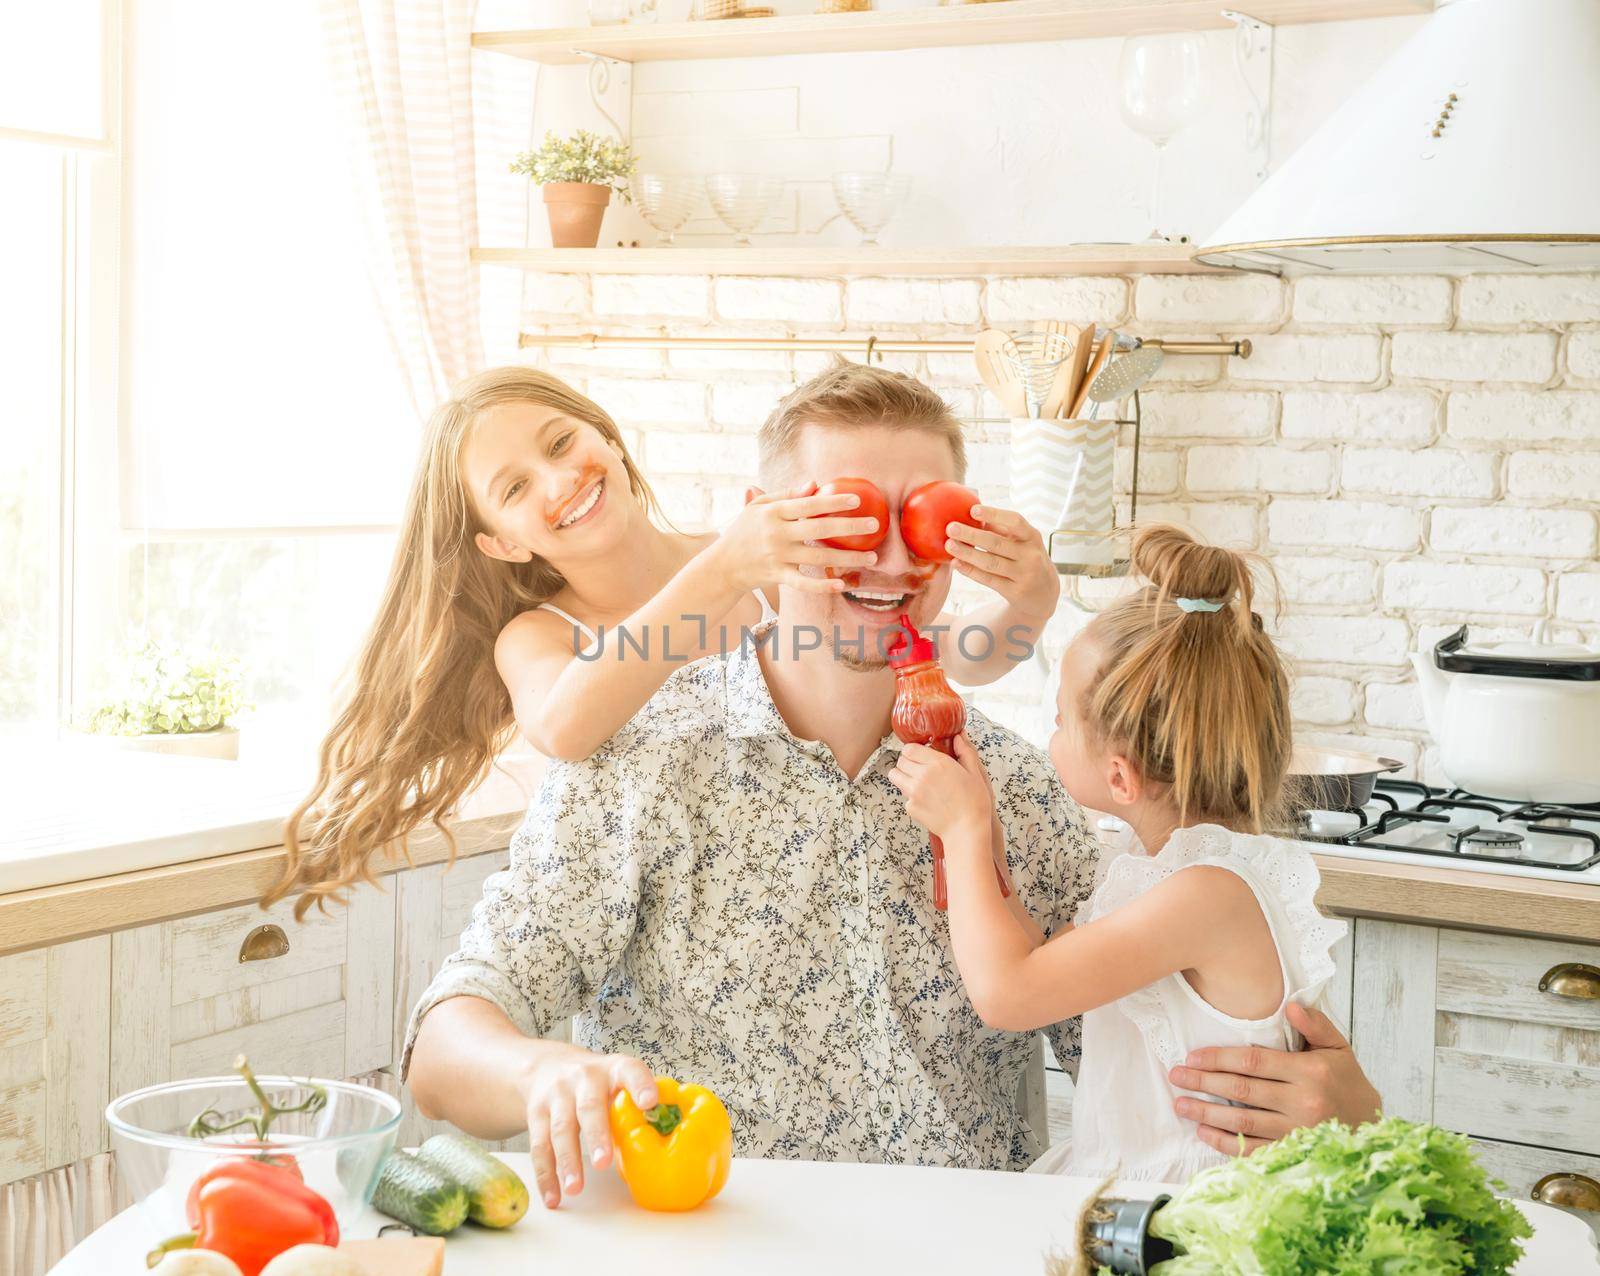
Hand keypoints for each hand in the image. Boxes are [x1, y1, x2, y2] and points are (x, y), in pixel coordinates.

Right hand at [516, 1043, 659, 1207]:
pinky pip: (540, 1146)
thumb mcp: (620, 1080)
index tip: (651, 1102)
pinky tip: (554, 1196)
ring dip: (567, 1161)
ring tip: (576, 1188)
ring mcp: (557, 1095)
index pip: (631, 1072)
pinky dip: (546, 1174)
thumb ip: (638, 1106)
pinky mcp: (536, 1113)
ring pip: (561, 1129)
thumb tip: (667, 1145)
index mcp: (615, 1070)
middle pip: (589, 1107)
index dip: (641, 1085)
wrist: (548, 1066)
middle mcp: (584, 1078)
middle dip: (596, 1135)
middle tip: (604, 1162)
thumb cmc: (599, 1083)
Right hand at [712, 483, 881, 594]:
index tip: (857, 500)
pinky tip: (842, 584)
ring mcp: (778, 557)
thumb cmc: (744, 531)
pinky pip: (804, 583)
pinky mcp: (778, 576)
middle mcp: (777, 534)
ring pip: (818, 557)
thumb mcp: (759, 506)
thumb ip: (786, 494)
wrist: (722, 565)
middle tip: (874, 525)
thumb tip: (814, 483)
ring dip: (847, 558)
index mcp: (773, 512)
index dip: (833, 501)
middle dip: (850, 527)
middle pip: (819, 529)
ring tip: (872, 556)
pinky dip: (822, 585)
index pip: (809, 504)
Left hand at [887, 733, 993, 845]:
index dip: (914, 750)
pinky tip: (927, 801)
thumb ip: (965, 751)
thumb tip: (959, 735)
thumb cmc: (975, 802)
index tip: (921, 755)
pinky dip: (911, 797)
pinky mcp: (911, 807)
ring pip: (895, 776)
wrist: (967, 831)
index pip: (909, 748)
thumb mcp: (975, 773)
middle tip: (919, 768)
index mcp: (937, 763)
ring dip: (903, 776)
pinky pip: (904, 796)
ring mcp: (914, 792)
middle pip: (900, 761)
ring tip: (919, 783)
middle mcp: (922, 775)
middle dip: (908, 762)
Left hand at [945, 505, 1059, 619]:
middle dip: (971, 535)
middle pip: (997, 543)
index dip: (994, 514)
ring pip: (991, 563)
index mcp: (1032, 536)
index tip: (972, 510)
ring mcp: (1024, 574)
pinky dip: (971, 571)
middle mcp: (1030, 555)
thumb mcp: (1021, 542)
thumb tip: (970, 512)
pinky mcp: (1015, 592)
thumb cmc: (1025, 558)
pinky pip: (989, 580)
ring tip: (949, 545)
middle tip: (950, 528)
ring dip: (968, 554)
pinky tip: (956, 564)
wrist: (1044, 593)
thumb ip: (1000, 530)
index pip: (1015, 521)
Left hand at [1167, 1002, 1380, 1156]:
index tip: (1192, 1057)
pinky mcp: (1292, 1154)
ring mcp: (1296, 1132)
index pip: (1253, 1062)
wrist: (1372, 1130)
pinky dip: (1225, 1143)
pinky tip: (1204, 1133)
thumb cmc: (1348, 1083)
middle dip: (1203, 1083)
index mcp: (1310, 1072)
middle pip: (1241, 1091)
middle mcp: (1302, 1103)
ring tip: (1181, 1105)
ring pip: (1242, 1122)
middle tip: (1175, 1077)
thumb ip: (1315, 1025)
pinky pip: (1253, 1150)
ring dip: (1207, 1114)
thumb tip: (1290, 1005)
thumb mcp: (1338, 1048)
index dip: (1219, 1059)